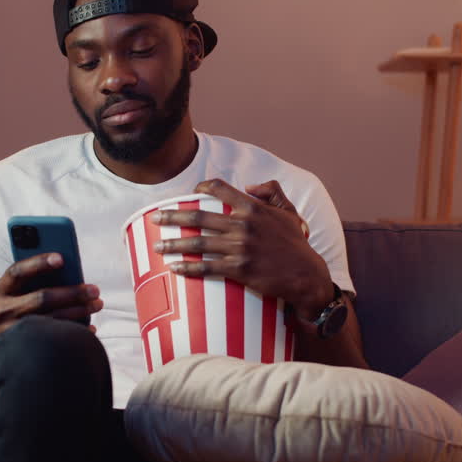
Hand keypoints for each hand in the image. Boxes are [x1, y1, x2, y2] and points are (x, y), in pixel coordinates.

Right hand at [0, 253, 101, 336]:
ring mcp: (11, 332)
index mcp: (2, 288)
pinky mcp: (22, 349)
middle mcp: (3, 309)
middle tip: (95, 290)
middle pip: (42, 298)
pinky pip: (54, 340)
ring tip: (97, 304)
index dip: (38, 263)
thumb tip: (71, 274)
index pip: (18, 271)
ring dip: (79, 311)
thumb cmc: (12, 312)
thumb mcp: (13, 294)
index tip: (61, 258)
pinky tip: (90, 328)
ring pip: (51, 320)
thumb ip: (33, 282)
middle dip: (72, 293)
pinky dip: (74, 333)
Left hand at [152, 179, 333, 313]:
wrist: (306, 275)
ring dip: (173, 245)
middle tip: (155, 219)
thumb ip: (272, 191)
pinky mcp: (238, 269)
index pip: (220, 189)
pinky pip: (206, 267)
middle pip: (198, 216)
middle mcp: (243, 225)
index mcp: (253, 208)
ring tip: (157, 247)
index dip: (202, 187)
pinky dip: (188, 267)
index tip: (190, 193)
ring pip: (198, 242)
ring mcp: (239, 247)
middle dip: (172, 217)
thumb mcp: (289, 211)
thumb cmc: (296, 244)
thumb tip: (248, 186)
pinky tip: (174, 268)